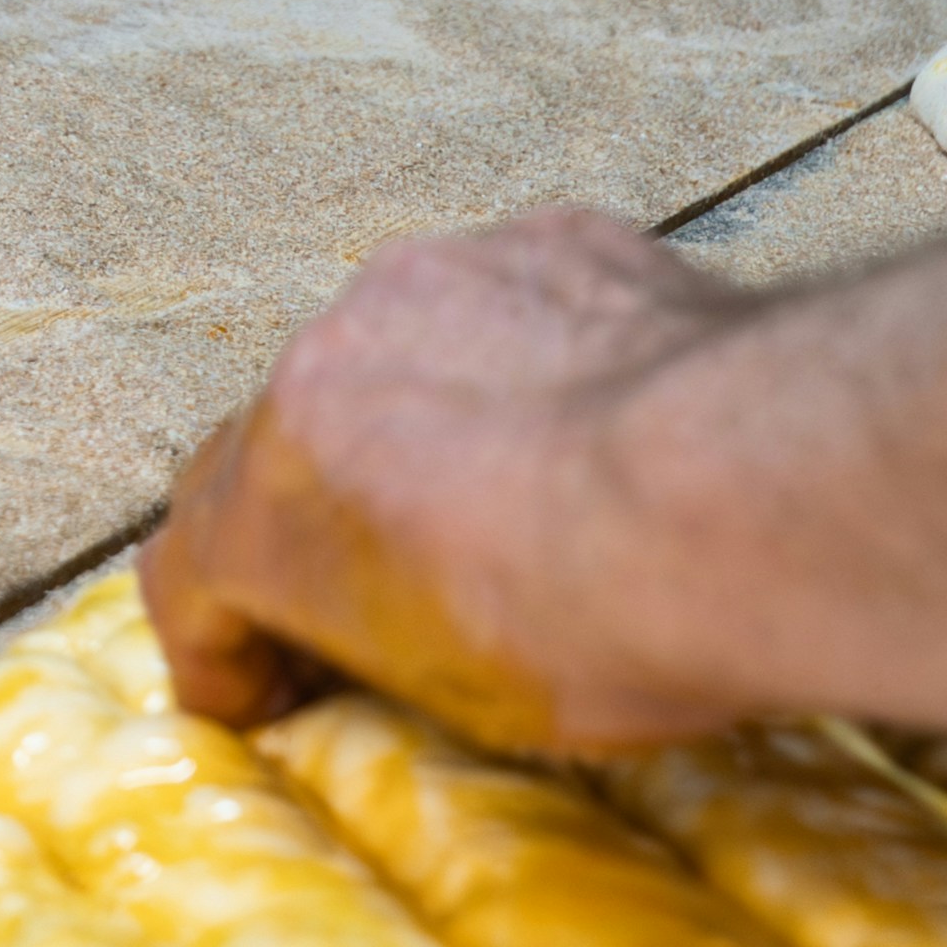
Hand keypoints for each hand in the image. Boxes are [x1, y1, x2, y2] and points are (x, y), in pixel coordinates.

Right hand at [139, 208, 754, 750]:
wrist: (756, 489)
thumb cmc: (617, 618)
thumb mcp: (477, 703)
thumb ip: (395, 644)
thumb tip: (407, 636)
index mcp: (278, 503)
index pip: (190, 571)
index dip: (218, 644)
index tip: (255, 688)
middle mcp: (322, 366)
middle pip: (275, 445)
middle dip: (308, 517)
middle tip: (372, 588)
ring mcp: (432, 283)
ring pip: (392, 356)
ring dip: (423, 423)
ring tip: (522, 492)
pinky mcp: (545, 242)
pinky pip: (508, 306)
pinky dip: (529, 362)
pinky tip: (606, 419)